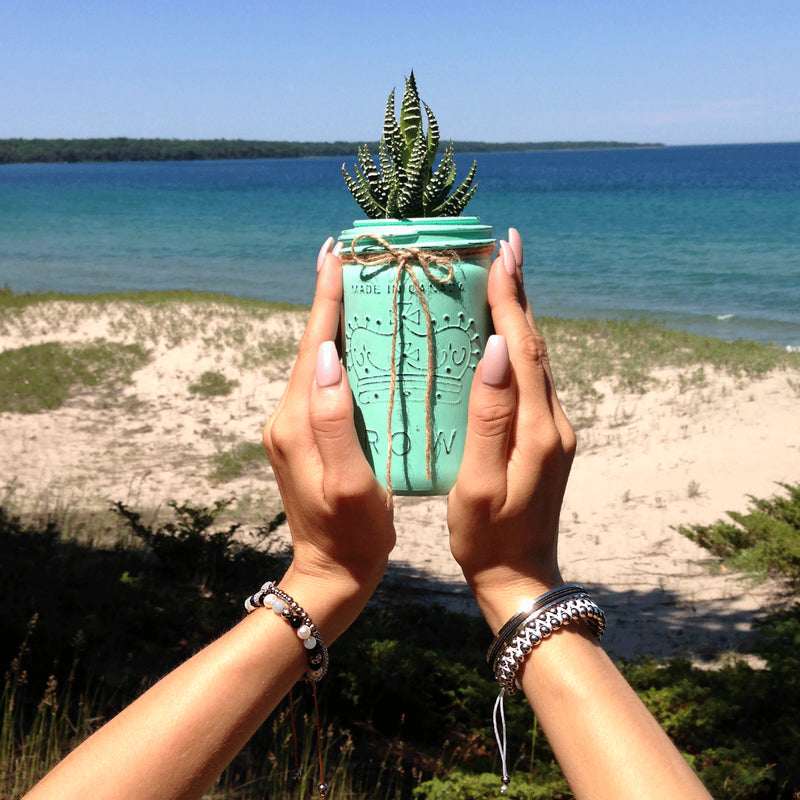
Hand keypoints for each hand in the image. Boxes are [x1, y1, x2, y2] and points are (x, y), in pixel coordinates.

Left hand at [263, 242, 394, 631]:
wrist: (330, 573)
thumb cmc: (352, 534)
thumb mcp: (349, 482)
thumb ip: (334, 419)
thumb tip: (326, 354)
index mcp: (297, 421)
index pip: (313, 343)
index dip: (326, 295)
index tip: (337, 250)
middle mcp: (288, 416)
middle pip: (313, 344)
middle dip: (334, 298)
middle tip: (361, 257)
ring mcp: (295, 426)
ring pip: (319, 360)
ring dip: (339, 322)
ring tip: (367, 287)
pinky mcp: (307, 435)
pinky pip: (326, 382)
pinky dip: (344, 353)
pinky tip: (367, 343)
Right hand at [448, 229, 575, 630]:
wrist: (520, 576)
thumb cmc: (485, 537)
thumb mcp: (477, 483)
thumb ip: (489, 417)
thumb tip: (497, 350)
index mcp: (537, 429)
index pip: (525, 349)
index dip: (512, 299)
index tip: (500, 254)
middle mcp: (553, 421)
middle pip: (536, 344)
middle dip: (521, 293)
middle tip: (506, 247)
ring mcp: (553, 429)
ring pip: (536, 359)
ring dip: (521, 315)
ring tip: (503, 276)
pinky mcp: (546, 438)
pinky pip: (532, 378)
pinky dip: (519, 345)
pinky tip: (502, 333)